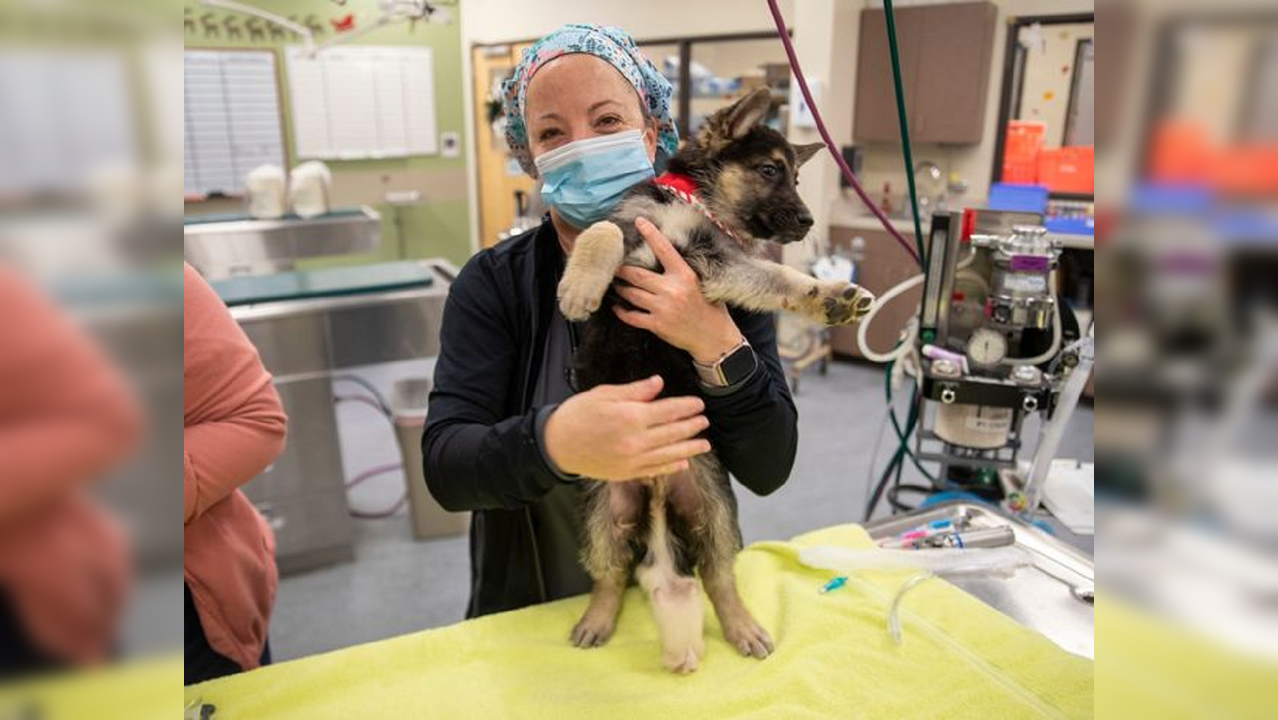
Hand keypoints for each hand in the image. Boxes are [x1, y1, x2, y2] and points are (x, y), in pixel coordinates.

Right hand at [543, 375, 710, 480]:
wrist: (557, 444)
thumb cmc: (578, 414)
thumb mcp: (604, 394)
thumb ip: (635, 391)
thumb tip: (658, 383)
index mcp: (630, 416)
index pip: (667, 410)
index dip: (685, 407)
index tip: (698, 404)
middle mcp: (636, 440)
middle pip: (672, 433)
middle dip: (691, 427)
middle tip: (705, 422)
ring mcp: (632, 459)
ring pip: (669, 454)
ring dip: (689, 449)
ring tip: (704, 445)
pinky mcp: (626, 472)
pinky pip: (655, 470)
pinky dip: (671, 467)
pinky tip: (683, 464)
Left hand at [613, 217, 743, 364]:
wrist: (715, 339)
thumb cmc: (710, 309)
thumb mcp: (702, 283)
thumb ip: (682, 271)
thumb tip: (664, 256)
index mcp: (685, 275)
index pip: (664, 249)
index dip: (650, 233)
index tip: (639, 221)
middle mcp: (672, 290)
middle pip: (637, 274)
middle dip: (622, 269)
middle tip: (612, 264)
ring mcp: (663, 308)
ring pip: (631, 294)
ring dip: (620, 288)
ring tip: (615, 284)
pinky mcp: (657, 325)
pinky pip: (632, 316)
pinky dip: (621, 311)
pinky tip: (617, 307)